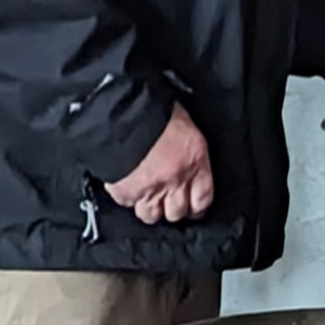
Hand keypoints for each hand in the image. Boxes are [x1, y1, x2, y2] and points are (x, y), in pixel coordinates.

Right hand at [104, 104, 214, 223]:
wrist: (122, 110)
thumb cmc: (152, 109)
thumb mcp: (182, 122)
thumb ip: (186, 147)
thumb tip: (185, 155)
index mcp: (194, 160)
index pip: (203, 199)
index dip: (197, 206)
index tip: (193, 207)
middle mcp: (175, 179)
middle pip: (176, 212)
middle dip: (171, 207)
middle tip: (165, 198)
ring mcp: (150, 189)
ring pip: (150, 215)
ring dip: (147, 206)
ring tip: (143, 194)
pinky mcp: (125, 192)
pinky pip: (126, 203)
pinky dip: (125, 196)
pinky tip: (124, 183)